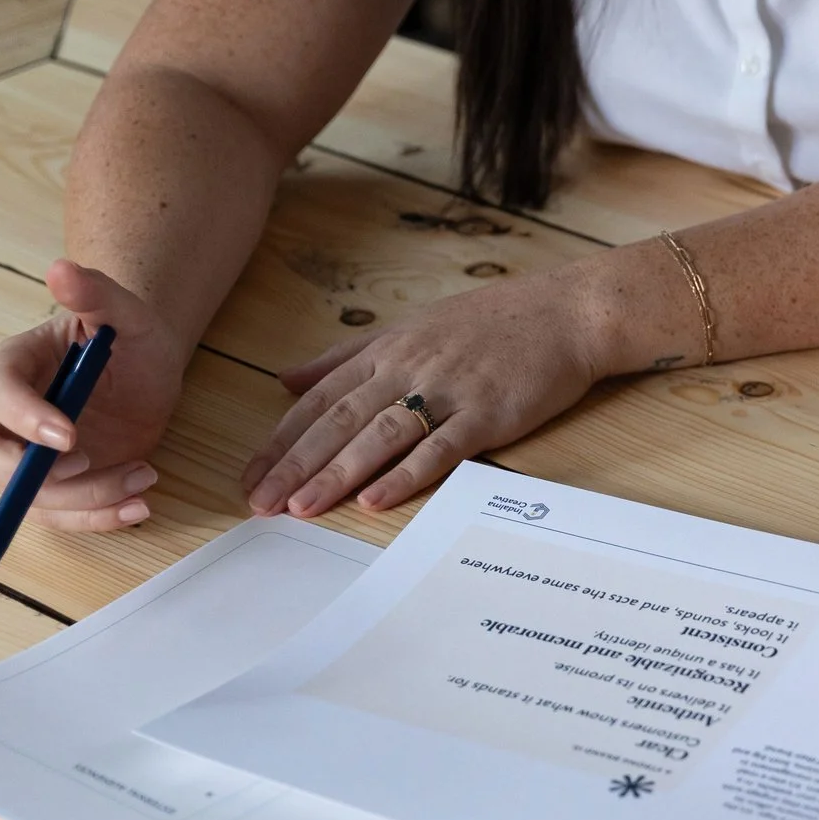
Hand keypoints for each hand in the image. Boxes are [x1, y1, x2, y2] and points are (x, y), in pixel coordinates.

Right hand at [0, 261, 189, 531]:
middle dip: (22, 475)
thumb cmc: (131, 336)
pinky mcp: (53, 484)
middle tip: (86, 467)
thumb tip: (61, 268)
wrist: (151, 370)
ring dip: (80, 500)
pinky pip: (57, 514)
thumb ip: (95, 292)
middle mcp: (5, 413)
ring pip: (20, 495)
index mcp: (13, 365)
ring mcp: (25, 453)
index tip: (70, 436)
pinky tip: (137, 506)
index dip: (24, 418)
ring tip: (142, 478)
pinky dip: (96, 518)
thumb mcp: (126, 312)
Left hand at [243, 269, 612, 518]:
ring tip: (300, 507)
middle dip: (295, 464)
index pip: (320, 399)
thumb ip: (347, 355)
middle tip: (259, 502)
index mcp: (387, 350)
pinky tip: (375, 498)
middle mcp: (408, 368)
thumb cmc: (494, 322)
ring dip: (337, 473)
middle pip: (340, 421)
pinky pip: (439, 448)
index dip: (283, 439)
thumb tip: (286, 377)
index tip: (251, 474)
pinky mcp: (487, 413)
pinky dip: (406, 474)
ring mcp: (448, 390)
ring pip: (379, 436)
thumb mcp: (411, 327)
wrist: (567, 312)